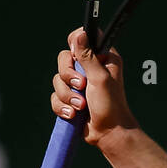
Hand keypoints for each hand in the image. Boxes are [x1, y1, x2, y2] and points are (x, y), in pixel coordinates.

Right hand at [50, 28, 137, 149]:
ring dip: (68, 95)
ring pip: (57, 79)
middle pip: (64, 58)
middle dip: (68, 75)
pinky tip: (73, 114)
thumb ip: (88, 56)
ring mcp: (78, 84)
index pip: (83, 38)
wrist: (108, 133)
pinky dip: (62, 106)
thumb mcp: (100, 77)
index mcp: (102, 58)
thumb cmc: (111, 105)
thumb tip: (80, 33)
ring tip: (81, 106)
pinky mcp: (70, 98)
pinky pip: (55, 96)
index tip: (77, 56)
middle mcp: (89, 68)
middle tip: (81, 86)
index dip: (75, 45)